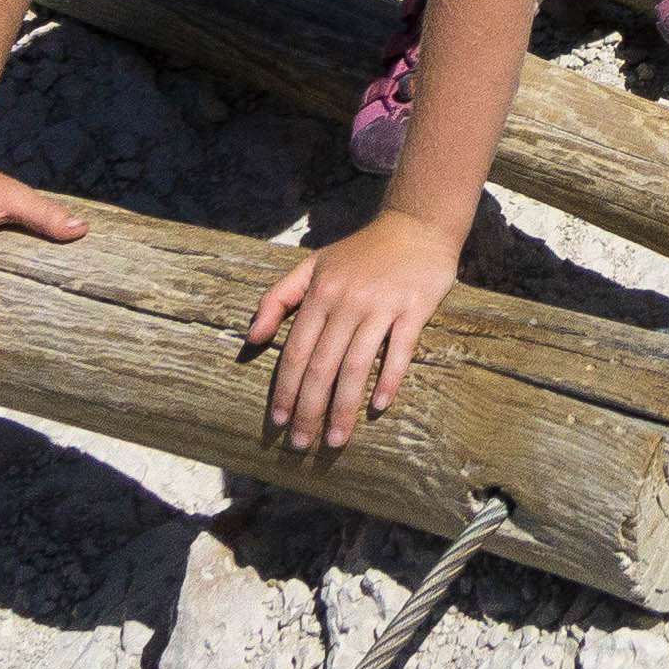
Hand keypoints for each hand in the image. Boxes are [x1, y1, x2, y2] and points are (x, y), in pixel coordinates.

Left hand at [248, 212, 461, 453]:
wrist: (416, 224)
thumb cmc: (360, 252)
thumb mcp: (312, 265)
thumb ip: (278, 298)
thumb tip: (252, 338)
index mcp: (320, 293)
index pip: (297, 351)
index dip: (285, 389)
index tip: (277, 422)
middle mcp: (347, 301)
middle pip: (323, 366)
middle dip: (309, 409)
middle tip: (300, 444)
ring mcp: (381, 306)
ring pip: (356, 366)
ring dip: (343, 407)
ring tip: (335, 440)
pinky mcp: (414, 308)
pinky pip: (399, 351)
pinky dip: (388, 380)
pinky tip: (378, 408)